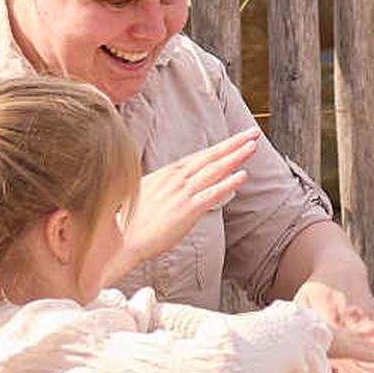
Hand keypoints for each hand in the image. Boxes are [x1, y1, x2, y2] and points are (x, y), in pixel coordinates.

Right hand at [113, 128, 256, 280]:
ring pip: (215, 170)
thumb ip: (166, 187)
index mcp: (168, 173)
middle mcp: (176, 178)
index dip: (220, 147)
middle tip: (253, 133)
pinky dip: (228, 183)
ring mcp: (182, 193)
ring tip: (253, 146)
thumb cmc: (131, 221)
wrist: (120, 240)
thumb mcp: (147, 194)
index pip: (200, 156)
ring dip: (236, 156)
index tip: (236, 138)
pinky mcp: (187, 210)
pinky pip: (212, 193)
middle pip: (210, 157)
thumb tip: (178, 186)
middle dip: (233, 143)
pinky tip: (243, 175)